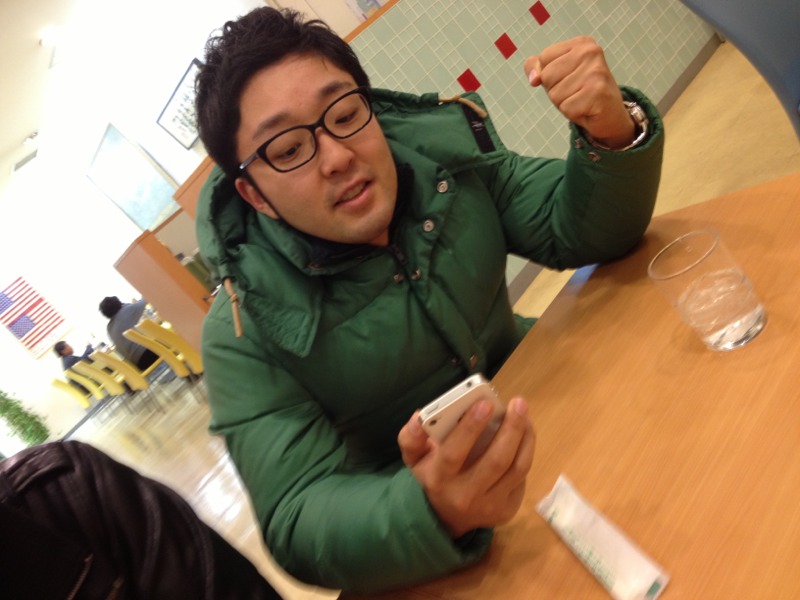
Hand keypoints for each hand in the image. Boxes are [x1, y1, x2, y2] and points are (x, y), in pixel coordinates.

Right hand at [398, 397, 535, 537]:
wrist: (446, 518)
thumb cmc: (433, 476)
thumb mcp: (414, 459)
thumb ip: (411, 437)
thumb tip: (419, 416)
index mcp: (439, 479)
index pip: (454, 453)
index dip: (470, 428)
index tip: (485, 404)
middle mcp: (465, 495)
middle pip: (495, 461)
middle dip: (510, 429)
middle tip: (517, 403)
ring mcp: (490, 505)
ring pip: (517, 468)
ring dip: (525, 437)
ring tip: (524, 414)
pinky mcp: (508, 509)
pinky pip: (523, 476)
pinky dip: (527, 450)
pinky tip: (525, 432)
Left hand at [524, 36, 634, 148]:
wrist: (611, 115)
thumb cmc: (582, 92)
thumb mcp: (558, 75)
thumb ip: (539, 68)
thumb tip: (534, 78)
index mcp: (581, 43)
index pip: (544, 58)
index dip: (550, 75)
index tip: (570, 79)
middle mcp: (590, 52)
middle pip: (547, 75)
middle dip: (556, 90)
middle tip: (576, 92)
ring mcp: (595, 72)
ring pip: (554, 93)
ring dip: (564, 103)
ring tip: (581, 100)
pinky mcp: (597, 92)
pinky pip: (565, 107)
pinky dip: (573, 113)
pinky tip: (587, 108)